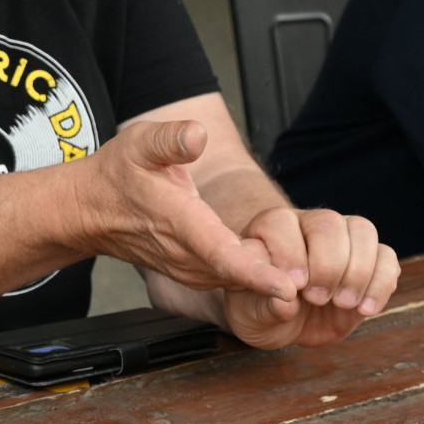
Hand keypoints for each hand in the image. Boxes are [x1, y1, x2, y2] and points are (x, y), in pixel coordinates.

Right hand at [77, 122, 297, 306]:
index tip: (290, 287)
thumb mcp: (139, 143)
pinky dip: (260, 280)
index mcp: (180, 223)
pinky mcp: (196, 275)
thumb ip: (170, 139)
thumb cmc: (118, 176)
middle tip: (333, 285)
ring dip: (275, 283)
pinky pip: (234, 281)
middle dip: (284, 281)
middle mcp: (187, 256)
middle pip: (243, 274)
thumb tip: (198, 136)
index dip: (257, 272)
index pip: (222, 253)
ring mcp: (191, 270)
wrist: (90, 211)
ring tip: (319, 280)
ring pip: (241, 280)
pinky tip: (286, 270)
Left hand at [225, 206, 399, 348]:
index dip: (289, 253)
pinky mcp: (370, 261)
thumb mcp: (249, 312)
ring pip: (362, 231)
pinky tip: (364, 310)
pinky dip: (381, 283)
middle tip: (317, 298)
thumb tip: (286, 300)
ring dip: (358, 271)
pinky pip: (387, 257)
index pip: (280, 222)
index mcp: (269, 229)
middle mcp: (307, 224)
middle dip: (327, 264)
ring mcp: (343, 239)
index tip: (294, 286)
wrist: (285, 324)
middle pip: (327, 223)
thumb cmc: (259, 311)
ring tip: (343, 304)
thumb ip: (263, 303)